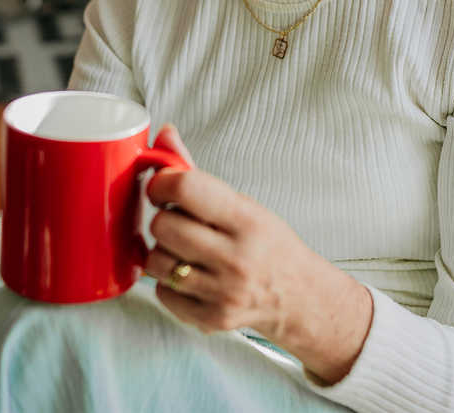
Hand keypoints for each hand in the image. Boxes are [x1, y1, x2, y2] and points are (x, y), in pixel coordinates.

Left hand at [144, 126, 372, 383]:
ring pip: (156, 261)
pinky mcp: (210, 319)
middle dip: (164, 219)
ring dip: (164, 251)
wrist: (297, 296)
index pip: (185, 188)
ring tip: (186, 249)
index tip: (163, 187)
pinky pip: (161, 292)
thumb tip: (163, 134)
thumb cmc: (267, 243)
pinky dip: (168, 282)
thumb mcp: (242, 203)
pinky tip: (191, 275)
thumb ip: (196, 173)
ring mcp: (222, 292)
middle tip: (181, 221)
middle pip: (163, 226)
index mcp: (246, 220)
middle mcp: (235, 258)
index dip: (162, 182)